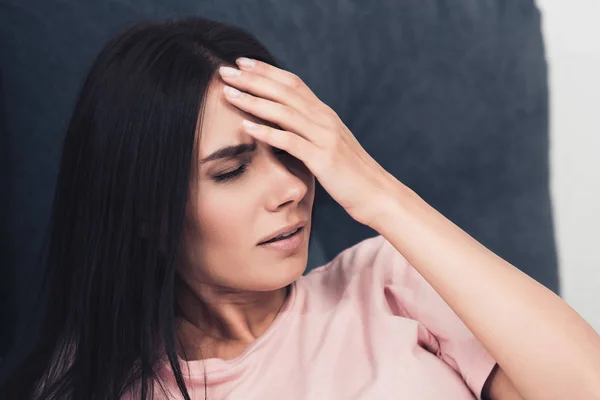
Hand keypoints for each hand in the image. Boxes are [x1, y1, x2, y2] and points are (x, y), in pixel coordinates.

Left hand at [218, 58, 400, 227]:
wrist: (377, 194)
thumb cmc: (350, 174)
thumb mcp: (329, 146)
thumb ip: (310, 133)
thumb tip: (286, 128)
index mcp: (325, 114)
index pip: (292, 83)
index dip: (266, 71)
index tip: (241, 63)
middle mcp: (324, 119)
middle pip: (284, 91)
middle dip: (252, 79)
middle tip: (224, 71)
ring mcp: (324, 137)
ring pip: (284, 112)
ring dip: (253, 100)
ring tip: (227, 93)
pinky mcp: (323, 158)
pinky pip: (290, 141)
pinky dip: (266, 132)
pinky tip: (245, 126)